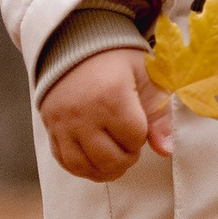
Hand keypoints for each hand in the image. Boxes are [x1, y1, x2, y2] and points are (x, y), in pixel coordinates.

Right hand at [41, 50, 174, 183]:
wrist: (76, 48)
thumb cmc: (118, 63)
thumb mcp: (147, 78)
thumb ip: (161, 114)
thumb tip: (167, 150)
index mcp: (112, 96)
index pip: (133, 138)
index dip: (142, 139)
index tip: (141, 127)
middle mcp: (83, 112)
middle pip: (109, 159)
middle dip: (126, 159)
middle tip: (130, 147)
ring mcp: (63, 123)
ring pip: (84, 166)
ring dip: (105, 171)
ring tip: (115, 159)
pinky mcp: (50, 128)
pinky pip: (64, 162)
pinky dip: (82, 168)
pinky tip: (95, 161)